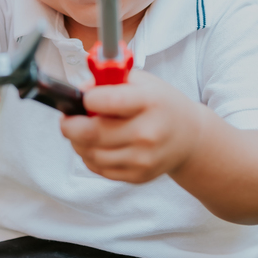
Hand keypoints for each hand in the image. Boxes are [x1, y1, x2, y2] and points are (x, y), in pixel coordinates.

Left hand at [59, 70, 204, 183]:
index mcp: (150, 102)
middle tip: (67, 119)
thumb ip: (110, 81)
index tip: (84, 98)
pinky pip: (99, 168)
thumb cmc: (161, 105)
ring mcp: (143, 158)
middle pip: (92, 133)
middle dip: (70, 125)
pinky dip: (90, 156)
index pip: (106, 101)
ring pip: (90, 153)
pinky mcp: (138, 176)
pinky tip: (96, 145)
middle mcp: (148, 133)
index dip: (86, 99)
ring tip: (82, 131)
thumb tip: (80, 91)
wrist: (190, 137)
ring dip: (78, 142)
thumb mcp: (143, 82)